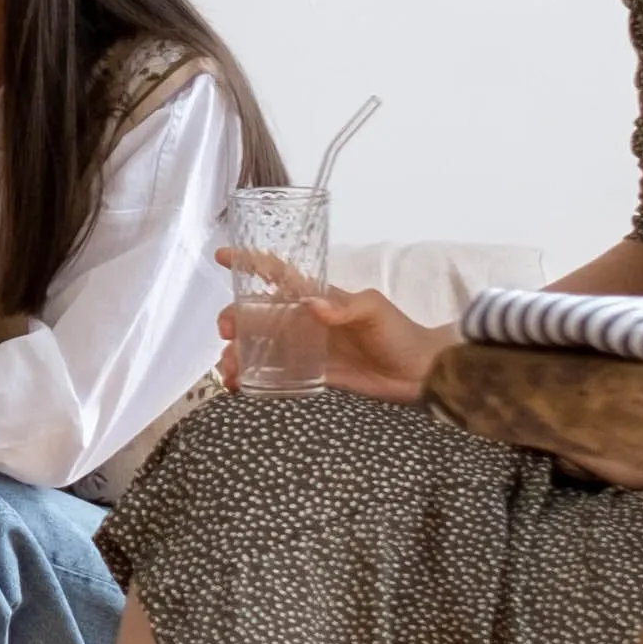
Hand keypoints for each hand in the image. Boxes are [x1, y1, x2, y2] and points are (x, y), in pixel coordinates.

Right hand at [221, 254, 446, 401]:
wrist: (419, 371)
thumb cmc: (399, 333)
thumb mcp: (375, 311)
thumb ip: (345, 307)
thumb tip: (312, 305)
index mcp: (320, 297)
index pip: (279, 275)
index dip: (251, 264)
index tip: (223, 257)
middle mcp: (307, 320)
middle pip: (260, 314)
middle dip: (235, 319)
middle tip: (227, 333)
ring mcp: (307, 348)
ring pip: (262, 346)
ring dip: (239, 353)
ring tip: (228, 369)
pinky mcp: (312, 373)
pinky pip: (277, 374)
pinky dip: (255, 379)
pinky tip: (240, 386)